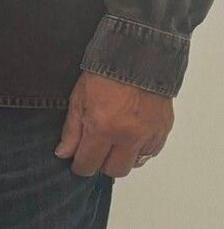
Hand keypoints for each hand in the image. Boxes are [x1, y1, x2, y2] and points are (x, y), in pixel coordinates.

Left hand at [55, 70, 173, 177]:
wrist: (138, 57)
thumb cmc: (104, 74)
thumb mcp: (78, 99)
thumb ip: (72, 130)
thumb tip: (64, 154)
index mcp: (103, 128)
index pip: (89, 164)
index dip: (80, 166)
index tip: (78, 162)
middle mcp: (128, 136)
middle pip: (115, 170)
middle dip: (102, 164)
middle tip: (96, 150)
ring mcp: (149, 135)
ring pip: (134, 164)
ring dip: (122, 157)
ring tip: (114, 138)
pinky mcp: (163, 130)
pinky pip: (150, 152)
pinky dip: (139, 149)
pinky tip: (130, 133)